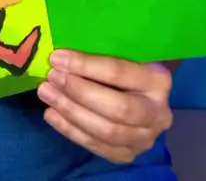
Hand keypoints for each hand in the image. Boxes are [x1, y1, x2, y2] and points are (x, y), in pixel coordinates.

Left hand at [38, 50, 172, 163]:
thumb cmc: (130, 65)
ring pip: (106, 131)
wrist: (146, 95)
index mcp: (158, 80)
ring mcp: (145, 138)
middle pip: (117, 108)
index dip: (85, 66)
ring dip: (71, 112)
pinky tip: (51, 114)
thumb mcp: (125, 53)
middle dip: (78, 92)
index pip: (119, 73)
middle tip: (51, 77)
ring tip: (46, 94)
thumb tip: (64, 52)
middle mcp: (158, 113)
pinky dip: (70, 131)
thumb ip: (103, 51)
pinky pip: (97, 147)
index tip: (57, 58)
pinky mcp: (129, 154)